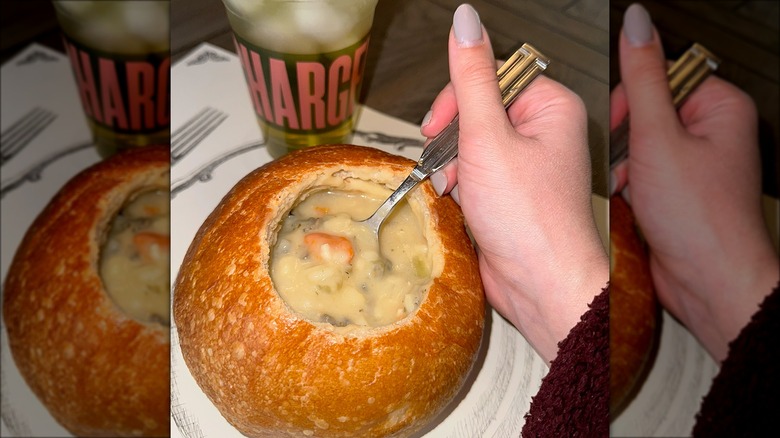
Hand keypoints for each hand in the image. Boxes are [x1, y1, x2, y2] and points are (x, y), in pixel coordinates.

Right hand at [421, 4, 608, 363]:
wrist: (541, 287)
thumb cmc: (531, 220)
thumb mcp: (489, 137)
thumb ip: (471, 78)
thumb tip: (466, 21)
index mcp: (551, 107)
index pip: (492, 76)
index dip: (458, 98)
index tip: (439, 123)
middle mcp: (543, 132)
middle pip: (477, 111)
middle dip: (454, 140)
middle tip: (451, 162)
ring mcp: (528, 165)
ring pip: (471, 144)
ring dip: (455, 166)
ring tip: (459, 189)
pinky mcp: (513, 193)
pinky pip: (475, 173)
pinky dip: (462, 187)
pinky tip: (464, 204)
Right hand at [611, 4, 778, 361]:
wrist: (706, 283)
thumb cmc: (700, 219)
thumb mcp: (658, 137)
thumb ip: (642, 79)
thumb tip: (636, 25)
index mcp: (718, 107)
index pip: (660, 76)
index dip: (631, 99)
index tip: (620, 121)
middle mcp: (709, 133)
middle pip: (644, 112)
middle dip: (625, 140)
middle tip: (628, 160)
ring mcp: (692, 164)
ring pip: (636, 145)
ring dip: (623, 166)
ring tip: (631, 187)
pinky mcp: (675, 191)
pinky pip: (639, 173)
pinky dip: (628, 186)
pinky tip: (632, 202)